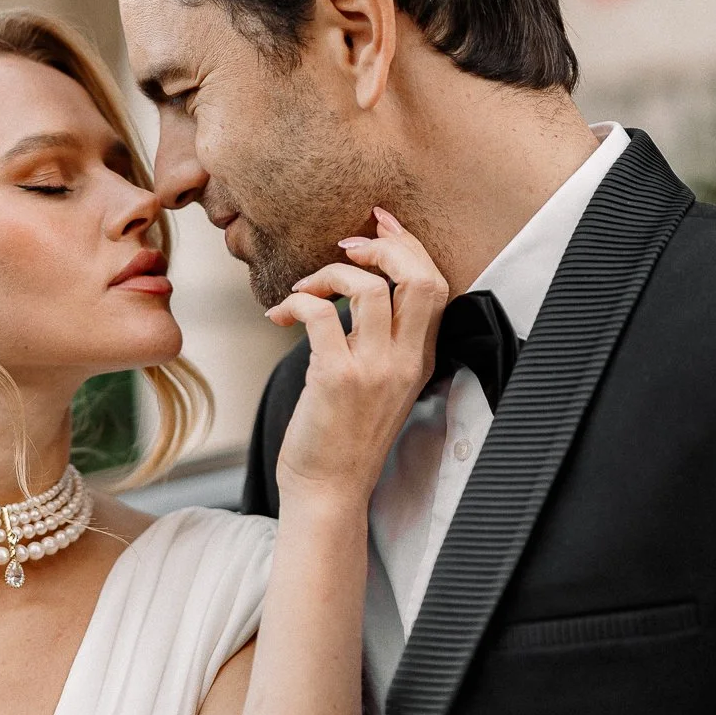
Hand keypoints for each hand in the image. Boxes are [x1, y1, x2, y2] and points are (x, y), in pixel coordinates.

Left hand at [267, 209, 446, 507]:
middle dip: (385, 245)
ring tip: (304, 288)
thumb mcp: (380, 385)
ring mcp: (373, 370)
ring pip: (369, 287)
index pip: (435, 283)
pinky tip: (280, 314)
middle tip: (348, 244)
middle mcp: (404, 361)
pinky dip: (298, 301)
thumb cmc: (343, 437)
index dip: (409, 245)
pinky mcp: (336, 379)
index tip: (380, 224)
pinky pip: (321, 315)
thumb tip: (353, 293)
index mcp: (419, 358)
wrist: (329, 490)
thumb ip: (381, 342)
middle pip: (419, 278)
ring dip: (330, 273)